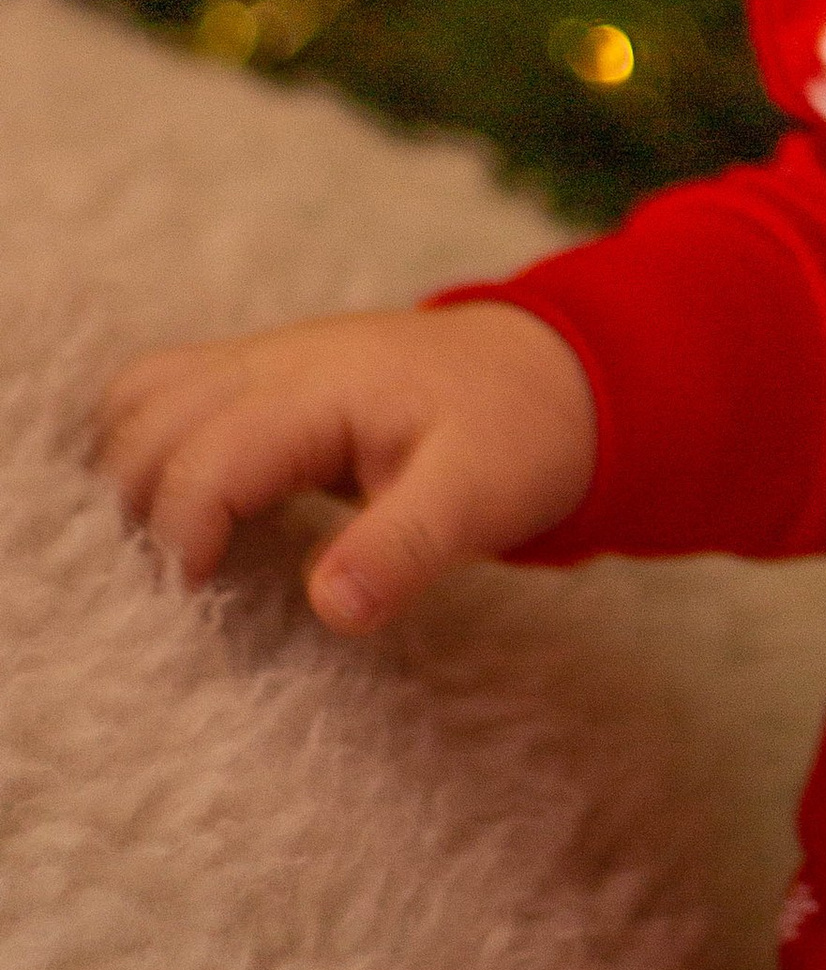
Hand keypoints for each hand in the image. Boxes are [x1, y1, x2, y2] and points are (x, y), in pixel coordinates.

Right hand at [94, 301, 597, 635]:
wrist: (551, 371)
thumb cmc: (515, 435)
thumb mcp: (477, 500)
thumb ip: (403, 550)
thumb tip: (328, 607)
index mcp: (323, 390)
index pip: (204, 456)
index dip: (181, 536)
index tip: (201, 601)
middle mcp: (277, 362)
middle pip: (147, 421)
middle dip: (139, 508)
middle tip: (184, 585)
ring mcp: (265, 361)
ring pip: (141, 395)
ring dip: (130, 471)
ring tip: (168, 552)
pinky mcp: (264, 379)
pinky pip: (167, 395)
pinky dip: (146, 448)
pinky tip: (173, 513)